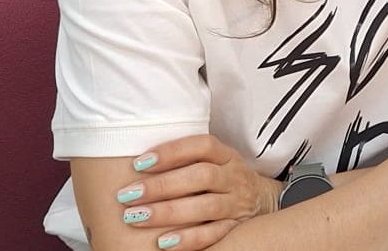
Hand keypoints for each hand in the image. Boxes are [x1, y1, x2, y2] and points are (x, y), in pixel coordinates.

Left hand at [112, 134, 277, 250]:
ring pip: (206, 207)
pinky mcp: (235, 228)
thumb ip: (186, 160)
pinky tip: (163, 242)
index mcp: (226, 155)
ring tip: (136, 217)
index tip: (139, 163)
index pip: (203, 146)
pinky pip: (213, 234)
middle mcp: (234, 177)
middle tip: (128, 195)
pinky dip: (188, 239)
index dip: (172, 152)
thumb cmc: (220, 178)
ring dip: (169, 212)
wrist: (259, 200)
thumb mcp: (213, 161)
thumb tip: (138, 160)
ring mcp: (237, 204)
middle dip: (162, 186)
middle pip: (202, 177)